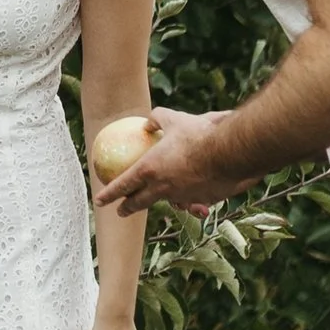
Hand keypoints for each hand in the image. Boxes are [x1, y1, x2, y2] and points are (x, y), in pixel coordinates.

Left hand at [94, 105, 242, 215]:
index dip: (109, 193)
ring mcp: (183, 197)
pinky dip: (193, 200)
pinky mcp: (203, 200)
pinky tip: (198, 197)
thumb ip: (158, 118)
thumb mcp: (175, 119)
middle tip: (121, 210)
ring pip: (169, 203)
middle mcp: (163, 188)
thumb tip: (149, 120)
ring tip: (165, 202)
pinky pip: (194, 201)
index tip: (99, 200)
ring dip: (165, 203)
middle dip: (127, 207)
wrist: (230, 152)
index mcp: (149, 170)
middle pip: (139, 202)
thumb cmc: (199, 134)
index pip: (123, 185)